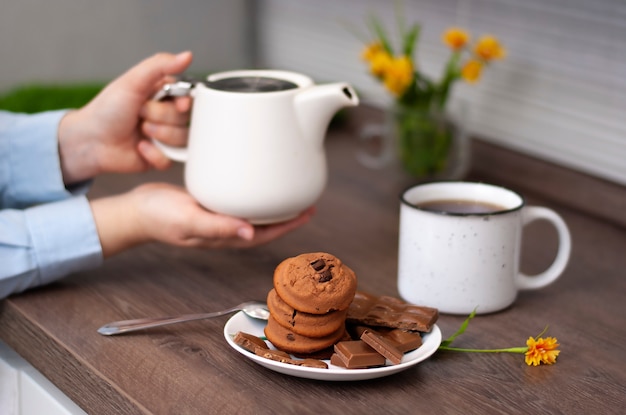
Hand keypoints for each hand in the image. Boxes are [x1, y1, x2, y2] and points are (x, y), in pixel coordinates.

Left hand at [58, 51, 192, 183]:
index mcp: (164, 95)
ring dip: (158, 135)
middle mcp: (168, 116)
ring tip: (140, 131)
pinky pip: (172, 160)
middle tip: (140, 114)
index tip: (177, 104)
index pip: (189, 97)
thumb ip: (160, 66)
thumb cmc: (107, 110)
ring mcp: (166, 137)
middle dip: (160, 117)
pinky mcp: (162, 157)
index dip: (184, 103)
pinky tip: (140, 147)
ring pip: (182, 139)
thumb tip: (187, 56)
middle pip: (186, 119)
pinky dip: (155, 154)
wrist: (90, 141)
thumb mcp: (133, 82)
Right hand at [90, 183, 314, 257]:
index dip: (289, 225)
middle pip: (265, 224)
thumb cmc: (158, 218)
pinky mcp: (210, 202)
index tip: (308, 212)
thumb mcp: (188, 220)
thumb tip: (250, 233)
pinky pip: (237, 199)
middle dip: (287, 214)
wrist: (135, 209)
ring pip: (252, 211)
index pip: (265, 234)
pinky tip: (255, 179)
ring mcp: (218, 215)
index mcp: (225, 236)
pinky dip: (251, 192)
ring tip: (288, 188)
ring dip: (271, 203)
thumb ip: (217, 227)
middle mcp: (226, 228)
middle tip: (306, 197)